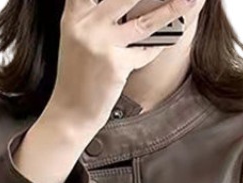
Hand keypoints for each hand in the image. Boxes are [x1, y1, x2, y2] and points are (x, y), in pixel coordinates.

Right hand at [46, 0, 196, 130]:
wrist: (70, 112)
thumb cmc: (77, 77)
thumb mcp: (77, 39)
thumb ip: (94, 15)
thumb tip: (127, 2)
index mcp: (75, 16)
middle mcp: (86, 25)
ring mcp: (101, 44)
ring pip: (144, 21)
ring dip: (172, 9)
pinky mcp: (115, 64)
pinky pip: (145, 51)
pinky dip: (157, 47)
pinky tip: (169, 38)